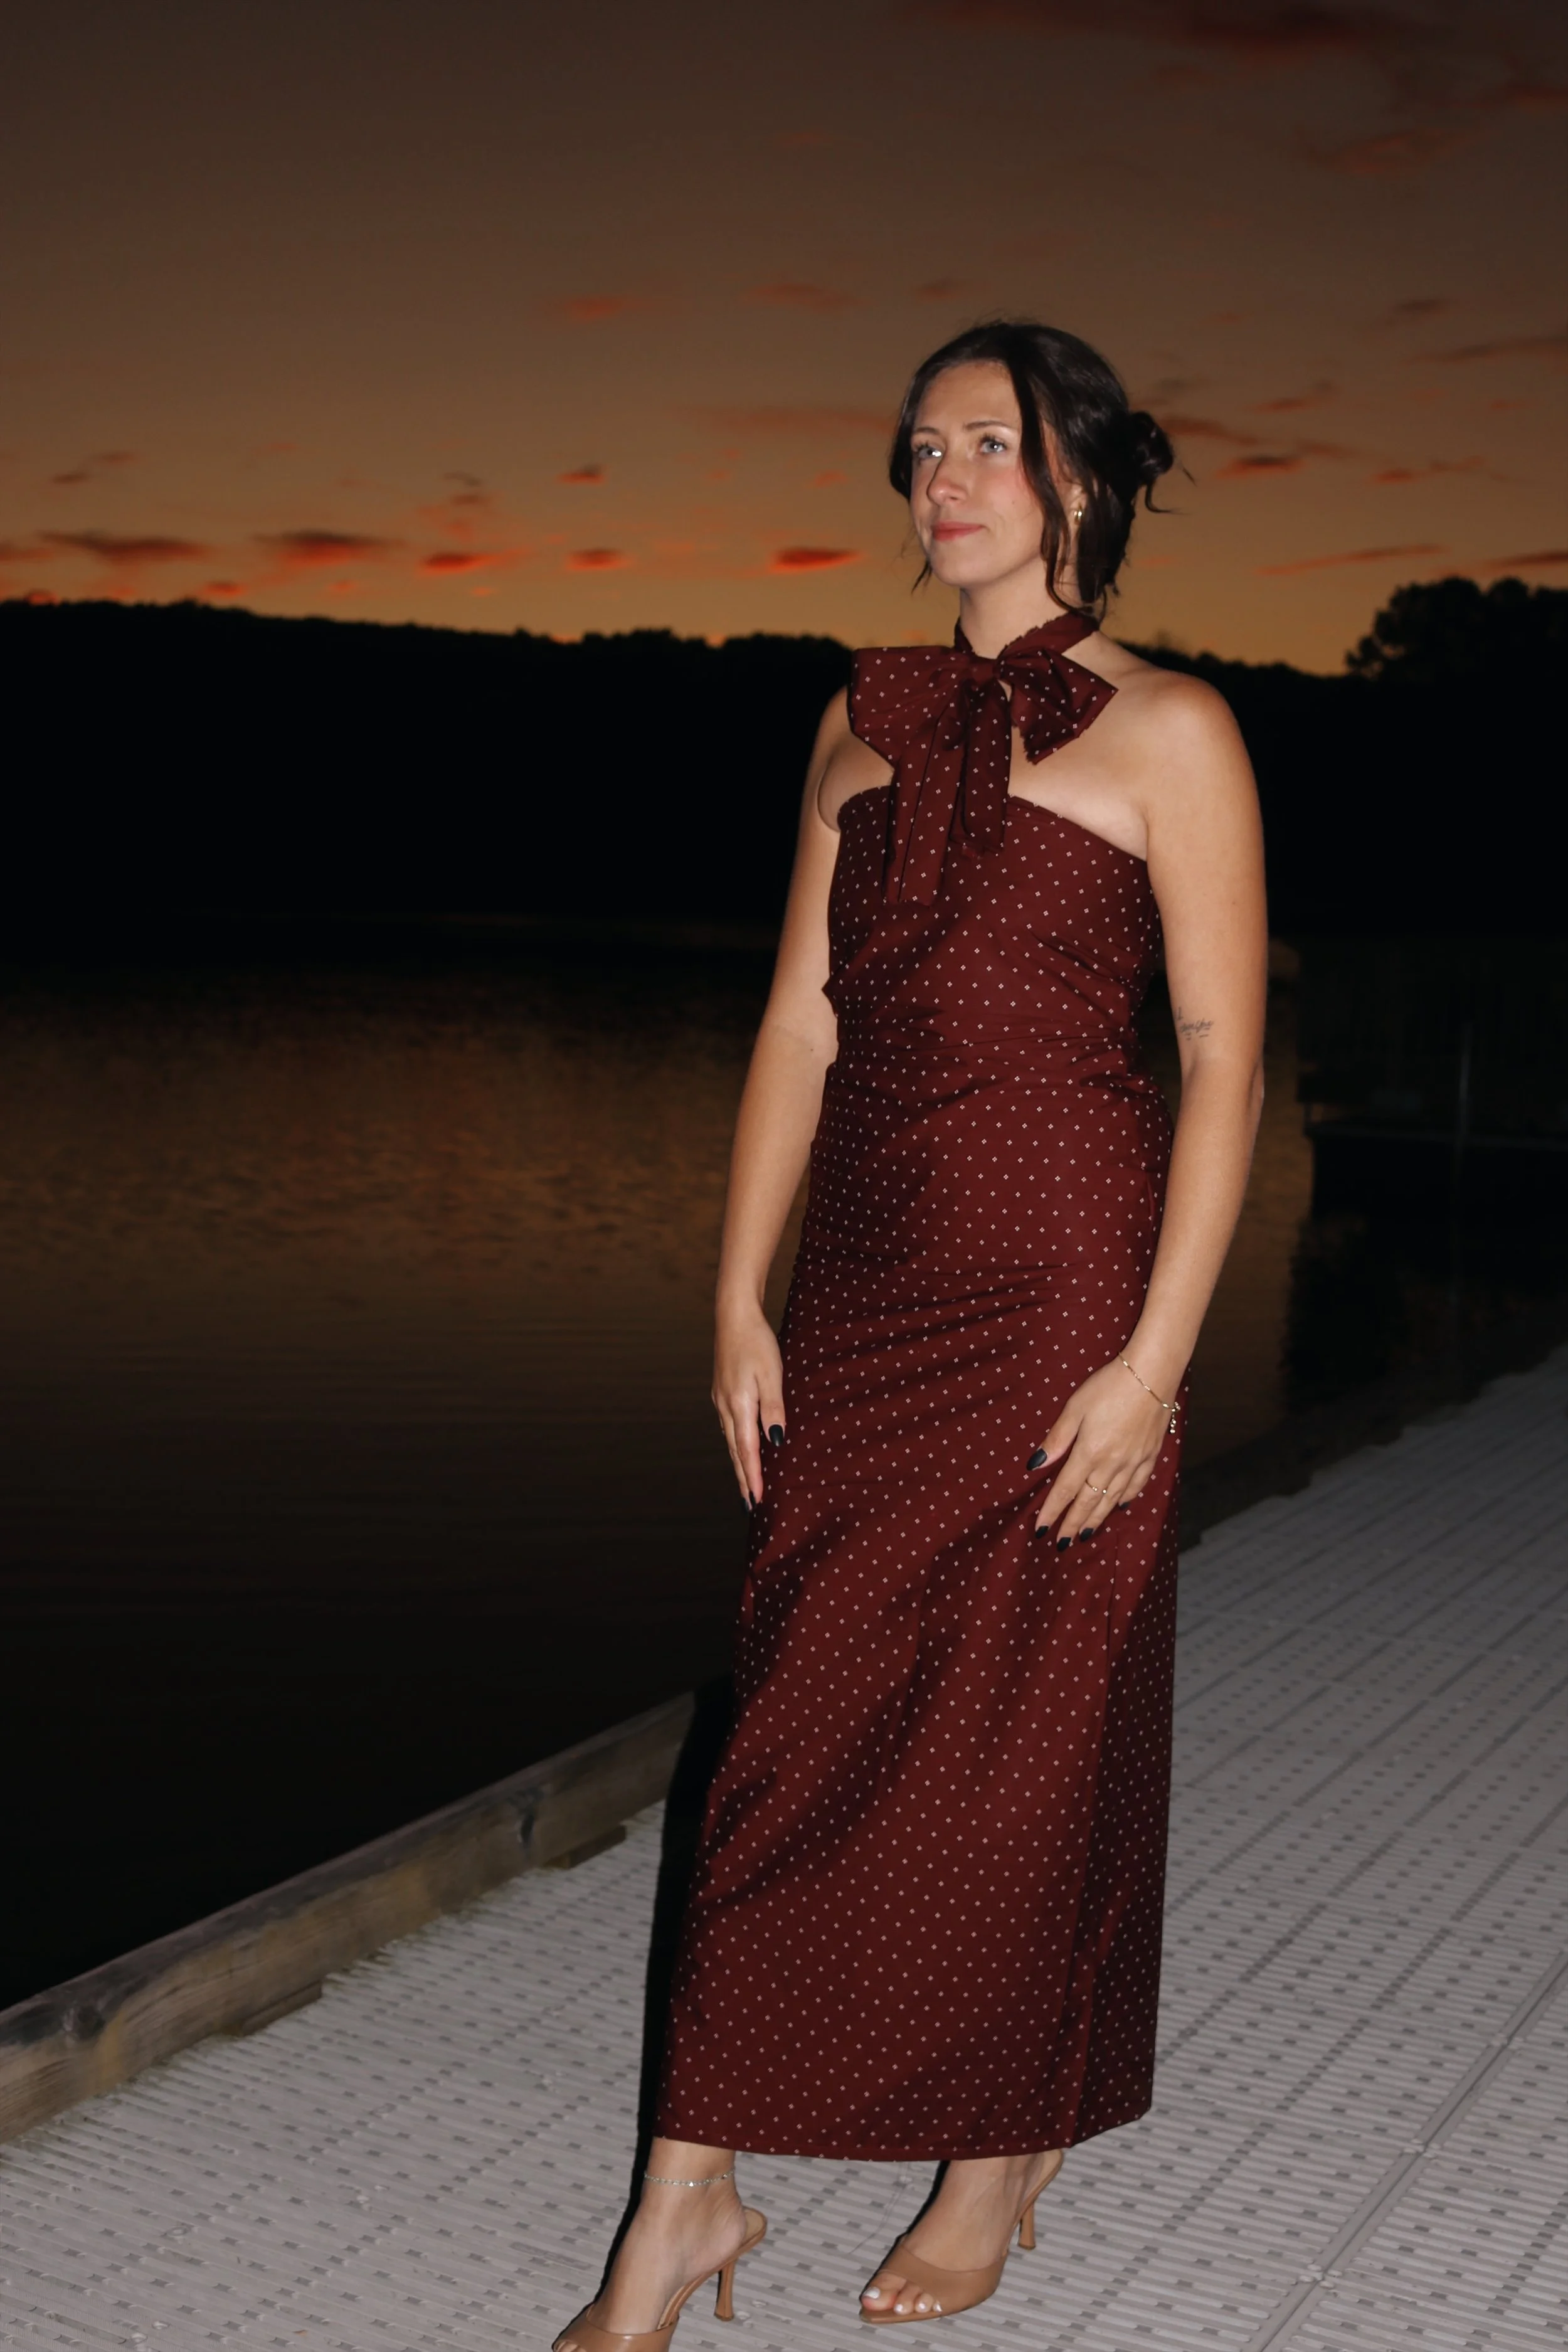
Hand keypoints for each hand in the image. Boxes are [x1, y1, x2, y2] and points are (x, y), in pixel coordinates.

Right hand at [713, 1300, 785, 1509]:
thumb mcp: (772, 1374)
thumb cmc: (756, 1342)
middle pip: (735, 1452)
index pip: (747, 1452)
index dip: (752, 1478)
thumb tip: (775, 1441)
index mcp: (739, 1405)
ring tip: (746, 1485)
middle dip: (743, 1480)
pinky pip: (729, 1427)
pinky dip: (736, 1445)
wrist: (733, 1316)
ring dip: (739, 1464)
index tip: (756, 1502)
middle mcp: (725, 1407)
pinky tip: (741, 1449)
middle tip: (749, 1506)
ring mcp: (720, 1400)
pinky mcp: (721, 1392)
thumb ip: (774, 1409)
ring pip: (730, 1441)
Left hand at [1029, 1356, 1172, 1544]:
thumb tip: (1036, 1464)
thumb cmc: (1109, 1386)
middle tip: (1061, 1543)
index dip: (1053, 1511)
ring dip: (1096, 1519)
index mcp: (1089, 1453)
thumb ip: (1057, 1438)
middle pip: (1089, 1502)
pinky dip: (1124, 1500)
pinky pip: (1135, 1486)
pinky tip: (1117, 1507)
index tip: (1041, 1528)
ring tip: (1084, 1535)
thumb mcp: (1075, 1407)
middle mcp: (1112, 1464)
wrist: (1152, 1375)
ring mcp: (1134, 1463)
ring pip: (1111, 1500)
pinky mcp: (1150, 1456)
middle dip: (1073, 1524)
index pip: (1066, 1490)